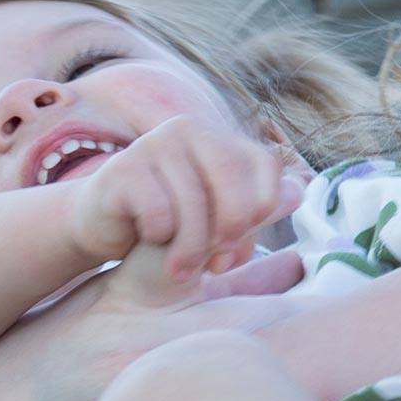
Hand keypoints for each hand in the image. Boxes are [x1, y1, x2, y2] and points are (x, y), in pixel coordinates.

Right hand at [62, 121, 296, 286]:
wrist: (102, 225)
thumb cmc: (169, 226)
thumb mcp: (216, 221)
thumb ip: (256, 211)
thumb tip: (298, 192)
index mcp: (219, 138)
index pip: (265, 166)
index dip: (263, 211)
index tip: (241, 244)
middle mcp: (189, 130)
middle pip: (233, 178)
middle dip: (231, 229)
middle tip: (216, 265)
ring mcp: (153, 144)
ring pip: (194, 203)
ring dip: (192, 249)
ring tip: (181, 270)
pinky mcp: (121, 168)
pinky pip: (159, 212)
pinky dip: (160, 238)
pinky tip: (148, 240)